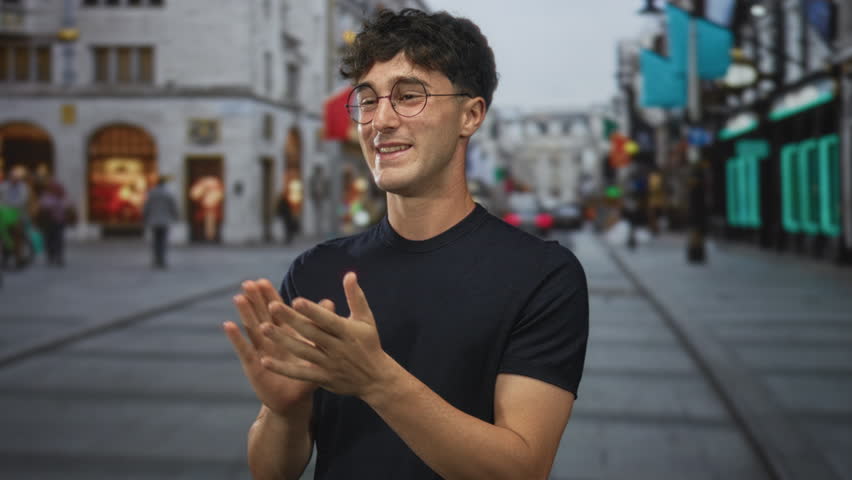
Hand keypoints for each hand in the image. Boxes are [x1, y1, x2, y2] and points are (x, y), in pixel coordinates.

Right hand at [223, 278, 334, 415]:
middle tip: (248, 283)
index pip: (276, 311)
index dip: (269, 296)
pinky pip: (244, 349)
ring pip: (252, 328)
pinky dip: (236, 337)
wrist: (296, 400)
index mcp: (286, 333)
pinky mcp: (253, 365)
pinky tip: (228, 325)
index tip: (262, 281)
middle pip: (261, 315)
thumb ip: (322, 324)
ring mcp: (260, 350)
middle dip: (255, 300)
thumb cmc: (307, 372)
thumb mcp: (317, 348)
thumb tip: (330, 301)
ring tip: (238, 298)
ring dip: (245, 314)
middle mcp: (271, 339)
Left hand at [259, 272, 391, 398]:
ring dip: (282, 340)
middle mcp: (337, 348)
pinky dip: (283, 369)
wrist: (376, 379)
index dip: (312, 310)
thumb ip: (356, 297)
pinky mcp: (322, 379)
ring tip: (262, 327)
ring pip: (302, 351)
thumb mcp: (366, 319)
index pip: (327, 320)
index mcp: (347, 332)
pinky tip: (265, 360)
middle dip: (291, 320)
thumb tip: (349, 274)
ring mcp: (329, 364)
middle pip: (311, 333)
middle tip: (271, 306)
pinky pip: (300, 374)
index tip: (296, 300)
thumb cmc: (369, 343)